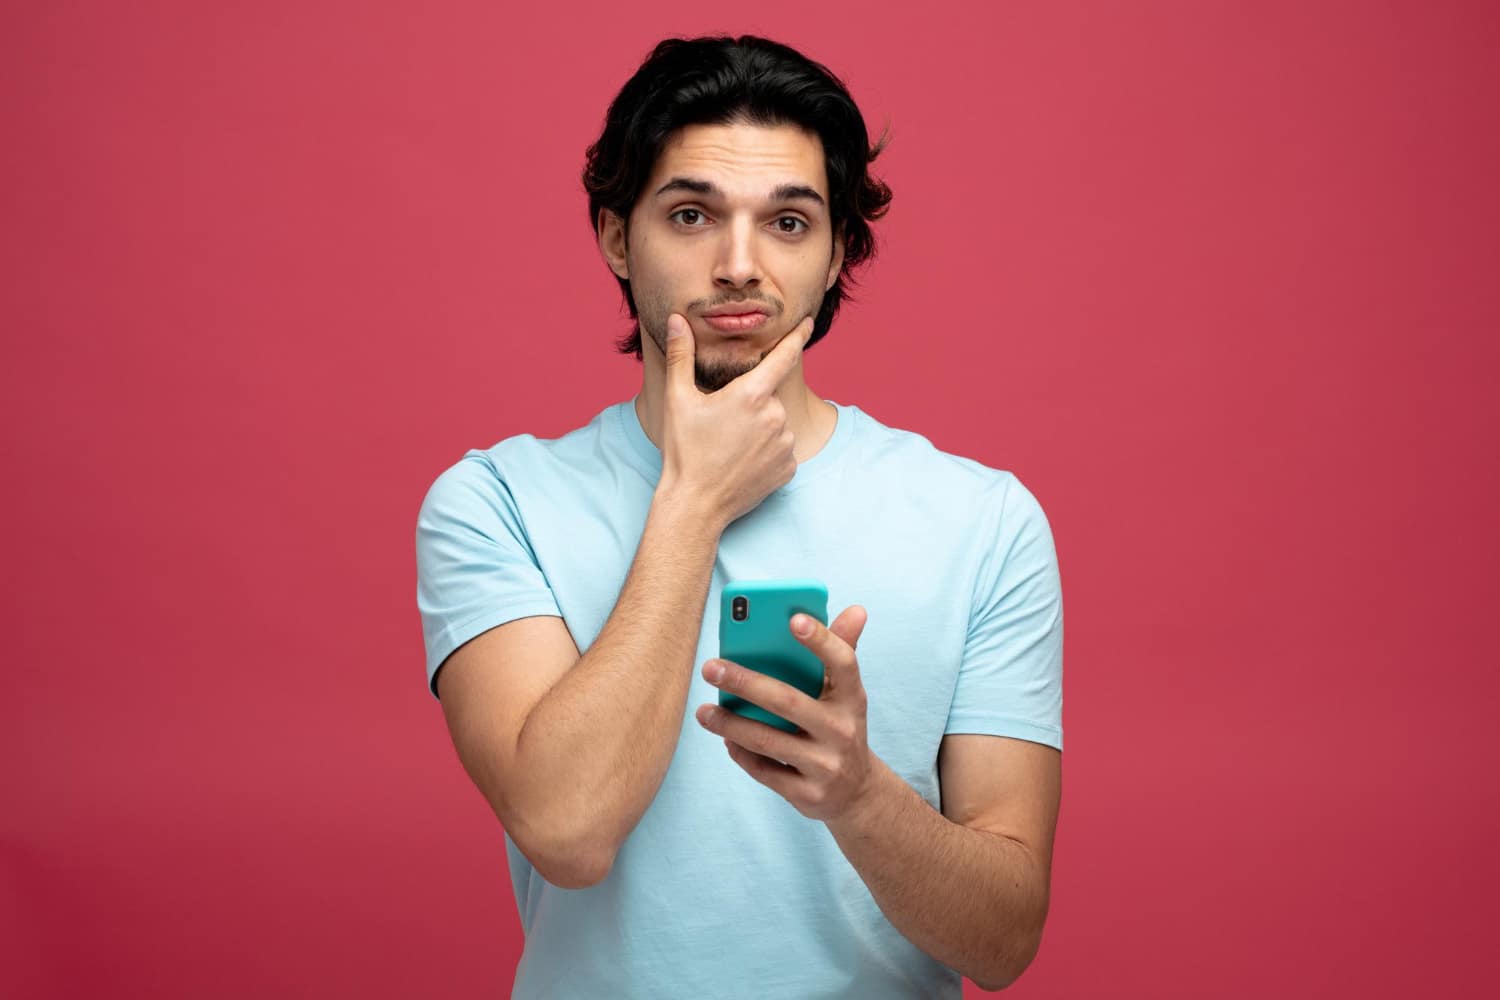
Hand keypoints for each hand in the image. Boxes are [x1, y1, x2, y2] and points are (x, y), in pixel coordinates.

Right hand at [658, 312, 814, 525]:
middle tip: (721, 426)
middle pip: (768, 398)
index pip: (783, 356)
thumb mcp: (677, 399)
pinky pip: (781, 450)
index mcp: (751, 394)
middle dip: (750, 404)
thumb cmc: (684, 450)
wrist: (695, 504)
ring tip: (729, 447)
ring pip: (775, 424)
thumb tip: (677, 319)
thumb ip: (682, 355)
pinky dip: (766, 452)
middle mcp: (775, 416)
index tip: (808, 323)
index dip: (797, 337)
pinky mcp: (789, 469)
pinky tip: (742, 463)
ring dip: (758, 429)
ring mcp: (785, 444)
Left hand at [695, 604, 875, 821]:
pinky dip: (740, 753)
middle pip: (788, 701)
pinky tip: (725, 738)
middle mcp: (842, 730)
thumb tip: (856, 609)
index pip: (843, 663)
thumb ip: (842, 650)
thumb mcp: (846, 694)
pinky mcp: (808, 794)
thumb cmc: (839, 727)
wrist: (856, 793)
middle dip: (745, 682)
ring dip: (730, 724)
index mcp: (852, 697)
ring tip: (704, 712)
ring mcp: (826, 765)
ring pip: (768, 740)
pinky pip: (764, 771)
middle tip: (710, 667)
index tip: (793, 619)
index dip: (821, 640)